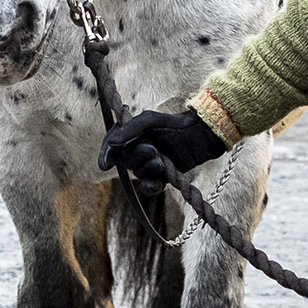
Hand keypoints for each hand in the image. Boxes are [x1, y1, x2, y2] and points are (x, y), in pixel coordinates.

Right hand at [98, 107, 226, 180]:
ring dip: (148, 168)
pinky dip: (151, 187)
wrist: (201, 134)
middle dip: (136, 158)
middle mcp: (138, 150)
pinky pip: (148, 187)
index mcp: (131, 135)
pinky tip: (158, 183)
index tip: (105, 164)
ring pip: (138, 174)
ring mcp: (149, 164)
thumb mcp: (150, 120)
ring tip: (162, 160)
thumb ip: (130, 129)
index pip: (111, 146)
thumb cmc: (175, 123)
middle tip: (153, 150)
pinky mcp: (161, 177)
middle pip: (125, 162)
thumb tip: (112, 143)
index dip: (106, 155)